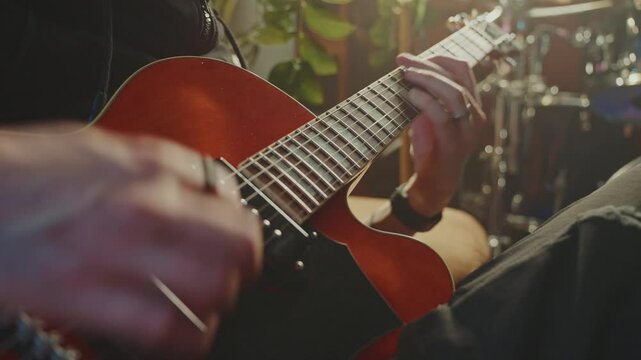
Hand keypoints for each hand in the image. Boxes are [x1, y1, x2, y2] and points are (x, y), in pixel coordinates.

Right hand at [0, 125, 261, 356]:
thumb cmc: (27, 169)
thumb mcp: (101, 145)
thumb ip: (158, 162)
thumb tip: (204, 180)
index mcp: (147, 168)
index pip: (230, 199)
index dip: (245, 224)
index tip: (242, 236)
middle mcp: (143, 208)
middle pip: (234, 244)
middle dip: (247, 264)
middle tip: (240, 273)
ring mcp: (117, 254)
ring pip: (208, 287)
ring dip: (222, 300)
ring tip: (215, 303)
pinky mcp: (86, 297)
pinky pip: (161, 326)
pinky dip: (187, 336)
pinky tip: (189, 334)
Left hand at [396, 54, 486, 216]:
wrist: (434, 184)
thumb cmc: (430, 148)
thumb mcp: (430, 117)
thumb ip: (428, 97)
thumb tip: (408, 69)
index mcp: (473, 105)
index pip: (463, 70)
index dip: (439, 58)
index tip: (415, 57)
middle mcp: (476, 116)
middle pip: (457, 78)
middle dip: (428, 64)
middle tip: (403, 60)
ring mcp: (468, 131)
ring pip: (454, 94)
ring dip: (427, 80)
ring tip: (406, 74)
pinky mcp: (454, 145)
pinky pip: (442, 116)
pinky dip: (425, 102)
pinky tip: (410, 94)